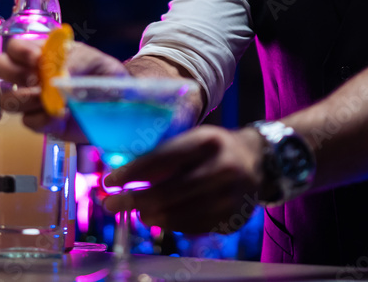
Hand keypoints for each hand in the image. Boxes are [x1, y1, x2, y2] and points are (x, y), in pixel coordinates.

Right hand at [0, 37, 127, 141]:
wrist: (121, 106)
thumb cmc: (105, 76)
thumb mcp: (96, 62)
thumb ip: (77, 63)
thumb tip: (58, 77)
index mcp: (43, 53)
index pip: (16, 47)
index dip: (20, 52)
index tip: (37, 60)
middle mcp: (32, 74)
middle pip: (0, 68)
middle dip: (13, 74)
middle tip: (36, 81)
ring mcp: (34, 99)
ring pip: (7, 99)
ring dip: (25, 99)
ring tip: (49, 101)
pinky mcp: (41, 122)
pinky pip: (28, 121)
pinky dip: (42, 120)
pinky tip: (60, 117)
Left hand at [103, 125, 268, 233]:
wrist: (257, 161)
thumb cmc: (213, 147)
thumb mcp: (193, 138)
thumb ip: (164, 154)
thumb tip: (124, 175)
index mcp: (208, 141)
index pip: (163, 159)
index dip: (133, 173)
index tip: (110, 181)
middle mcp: (222, 169)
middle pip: (168, 193)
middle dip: (134, 200)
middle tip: (111, 203)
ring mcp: (230, 197)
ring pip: (178, 215)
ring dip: (150, 215)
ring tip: (136, 212)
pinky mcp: (232, 219)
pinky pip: (192, 227)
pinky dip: (171, 224)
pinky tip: (159, 218)